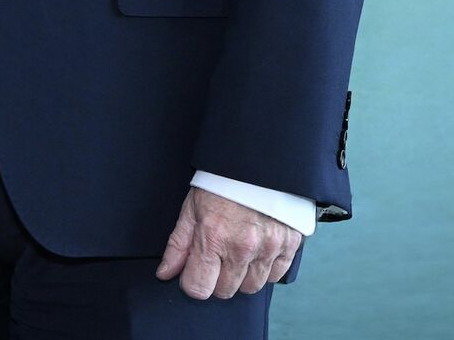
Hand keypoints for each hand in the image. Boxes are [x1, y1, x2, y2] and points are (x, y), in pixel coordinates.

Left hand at [155, 186, 302, 299]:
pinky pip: (275, 276)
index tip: (194, 271)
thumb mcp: (191, 208)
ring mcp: (268, 248)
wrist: (257, 162)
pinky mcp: (289, 246)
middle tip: (216, 256)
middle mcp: (242, 247)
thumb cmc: (221, 184)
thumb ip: (178, 245)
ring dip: (241, 276)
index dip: (192, 282)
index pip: (199, 288)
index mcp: (213, 237)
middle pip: (224, 291)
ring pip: (251, 288)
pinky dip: (264, 269)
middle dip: (216, 279)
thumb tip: (165, 273)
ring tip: (236, 252)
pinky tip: (256, 251)